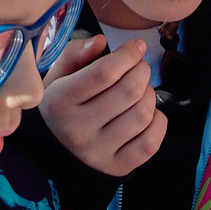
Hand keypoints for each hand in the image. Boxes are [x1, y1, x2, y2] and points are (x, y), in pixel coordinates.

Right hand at [39, 31, 164, 176]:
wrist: (52, 154)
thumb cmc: (59, 107)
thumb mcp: (56, 78)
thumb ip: (74, 54)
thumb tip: (100, 41)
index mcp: (59, 102)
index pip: (105, 73)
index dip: (128, 55)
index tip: (136, 47)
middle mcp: (77, 130)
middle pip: (128, 91)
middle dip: (142, 71)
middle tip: (139, 68)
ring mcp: (98, 152)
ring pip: (142, 115)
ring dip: (149, 95)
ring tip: (141, 91)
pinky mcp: (116, 168)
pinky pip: (151, 142)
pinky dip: (158, 122)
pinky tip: (148, 115)